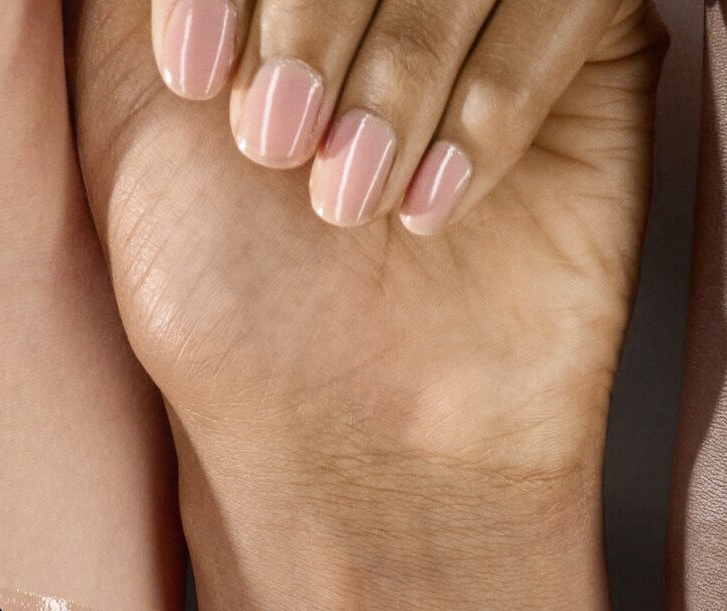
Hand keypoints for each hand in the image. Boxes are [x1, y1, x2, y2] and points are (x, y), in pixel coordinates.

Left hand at [73, 0, 662, 488]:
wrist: (348, 449)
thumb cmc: (227, 300)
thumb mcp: (131, 108)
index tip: (191, 77)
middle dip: (314, 8)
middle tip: (276, 141)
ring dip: (397, 64)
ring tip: (346, 199)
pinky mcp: (595, 39)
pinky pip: (567, 3)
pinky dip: (490, 101)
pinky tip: (426, 211)